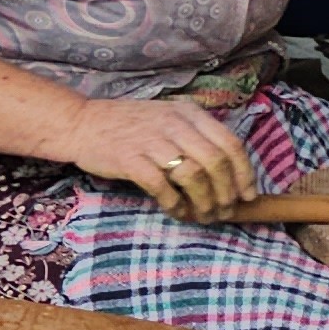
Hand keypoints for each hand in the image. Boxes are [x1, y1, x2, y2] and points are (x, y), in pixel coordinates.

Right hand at [58, 95, 260, 220]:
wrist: (81, 123)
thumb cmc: (127, 125)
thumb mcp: (167, 118)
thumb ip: (195, 136)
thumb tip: (227, 173)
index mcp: (189, 113)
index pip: (230, 143)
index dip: (244, 174)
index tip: (247, 196)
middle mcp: (174, 124)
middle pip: (216, 162)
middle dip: (227, 193)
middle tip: (225, 212)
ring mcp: (151, 141)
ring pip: (194, 175)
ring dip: (204, 202)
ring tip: (203, 216)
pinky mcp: (129, 159)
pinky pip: (162, 186)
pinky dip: (175, 204)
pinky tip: (176, 211)